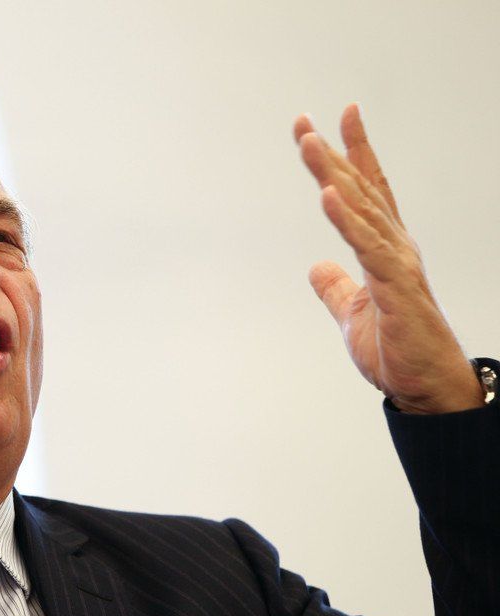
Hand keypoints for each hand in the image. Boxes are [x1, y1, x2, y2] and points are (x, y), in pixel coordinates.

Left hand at [295, 104, 480, 413]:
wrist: (423, 386)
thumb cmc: (397, 350)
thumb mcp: (353, 312)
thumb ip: (336, 288)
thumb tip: (318, 267)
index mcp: (385, 249)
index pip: (367, 192)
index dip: (351, 154)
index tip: (334, 119)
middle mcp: (393, 246)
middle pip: (357, 189)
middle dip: (329, 154)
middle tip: (301, 123)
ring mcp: (396, 262)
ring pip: (360, 208)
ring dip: (332, 173)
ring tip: (307, 143)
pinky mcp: (395, 285)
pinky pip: (366, 245)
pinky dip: (345, 218)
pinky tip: (327, 194)